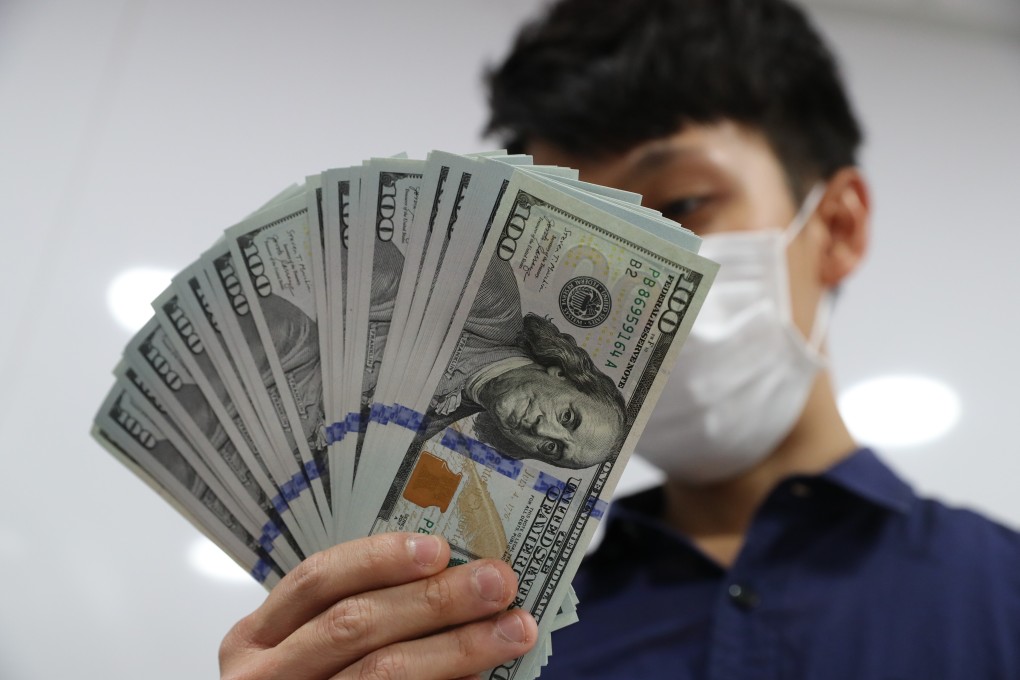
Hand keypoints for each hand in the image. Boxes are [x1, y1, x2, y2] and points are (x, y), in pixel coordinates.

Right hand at [220, 533, 537, 679]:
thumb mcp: (308, 650)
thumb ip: (359, 614)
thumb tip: (448, 573)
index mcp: (257, 638)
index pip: (317, 580)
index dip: (379, 559)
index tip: (439, 548)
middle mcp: (266, 677)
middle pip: (355, 623)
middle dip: (434, 599)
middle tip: (495, 582)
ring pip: (381, 671)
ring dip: (457, 647)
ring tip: (511, 630)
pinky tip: (482, 676)